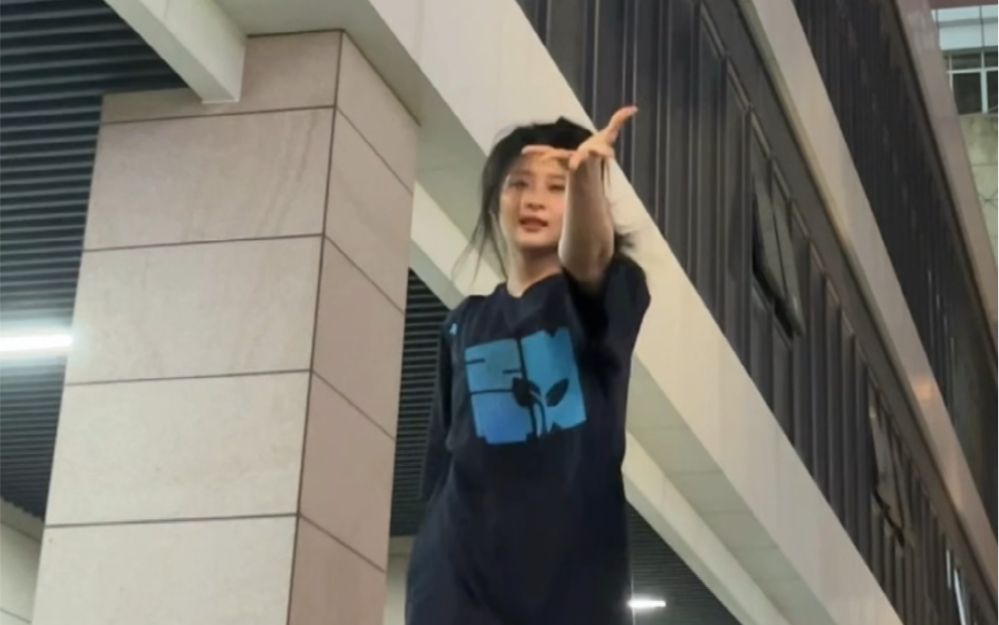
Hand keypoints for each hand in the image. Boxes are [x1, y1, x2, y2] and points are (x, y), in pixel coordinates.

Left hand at [521, 106, 637, 170]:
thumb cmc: (597, 147)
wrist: (586, 165)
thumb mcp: (609, 134)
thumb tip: (634, 108)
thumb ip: (619, 121)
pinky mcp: (557, 157)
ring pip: (559, 157)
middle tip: (576, 165)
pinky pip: (545, 151)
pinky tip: (524, 150)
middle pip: (581, 159)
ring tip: (541, 155)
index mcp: (593, 152)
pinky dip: (536, 151)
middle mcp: (581, 158)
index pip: (601, 152)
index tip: (610, 155)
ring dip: (551, 156)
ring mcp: (568, 158)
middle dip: (579, 161)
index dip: (605, 152)